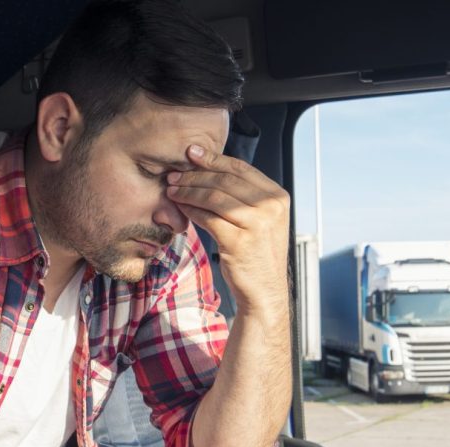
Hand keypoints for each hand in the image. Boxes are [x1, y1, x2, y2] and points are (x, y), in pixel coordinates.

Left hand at [166, 144, 291, 310]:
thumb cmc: (257, 254)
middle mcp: (270, 207)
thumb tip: (211, 168)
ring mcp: (256, 223)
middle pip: (225, 180)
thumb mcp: (261, 219)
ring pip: (214, 196)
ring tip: (172, 190)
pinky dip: (190, 210)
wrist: (264, 291)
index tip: (192, 153)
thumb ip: (245, 195)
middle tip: (174, 174)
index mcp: (277, 196)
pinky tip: (180, 207)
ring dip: (188, 191)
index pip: (241, 168)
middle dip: (195, 175)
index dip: (214, 158)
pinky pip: (207, 217)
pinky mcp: (239, 241)